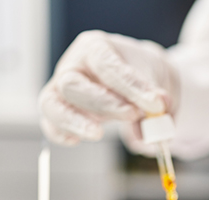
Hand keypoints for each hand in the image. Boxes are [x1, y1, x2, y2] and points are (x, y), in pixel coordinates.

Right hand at [39, 30, 178, 145]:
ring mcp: (62, 90)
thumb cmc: (144, 77)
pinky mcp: (61, 113)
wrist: (142, 85)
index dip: (130, 86)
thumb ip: (157, 98)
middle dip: (104, 103)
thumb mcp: (157, 80)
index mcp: (97, 48)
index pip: (106, 65)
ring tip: (98, 134)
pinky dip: (59, 134)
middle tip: (133, 115)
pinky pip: (50, 125)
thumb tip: (156, 116)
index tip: (156, 104)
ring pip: (52, 104)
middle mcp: (74, 66)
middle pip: (73, 84)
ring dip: (75, 121)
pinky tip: (75, 141)